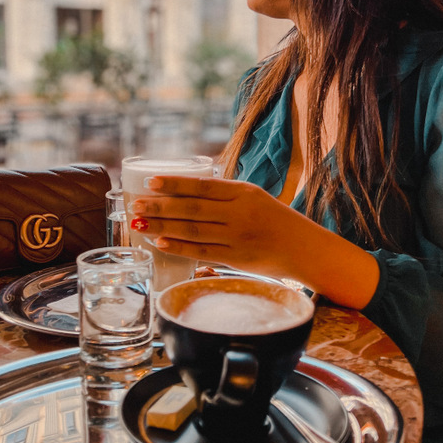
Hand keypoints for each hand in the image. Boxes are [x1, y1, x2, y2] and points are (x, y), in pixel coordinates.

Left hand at [130, 175, 379, 308]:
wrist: (306, 249)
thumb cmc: (277, 221)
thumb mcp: (255, 197)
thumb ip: (225, 195)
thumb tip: (186, 192)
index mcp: (243, 192)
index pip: (202, 185)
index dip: (174, 184)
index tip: (151, 183)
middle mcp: (239, 213)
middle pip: (191, 209)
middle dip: (160, 207)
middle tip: (136, 206)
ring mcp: (237, 237)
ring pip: (192, 230)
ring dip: (162, 228)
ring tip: (140, 224)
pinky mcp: (236, 259)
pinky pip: (202, 252)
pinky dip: (179, 248)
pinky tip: (160, 244)